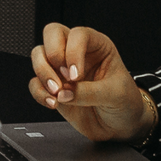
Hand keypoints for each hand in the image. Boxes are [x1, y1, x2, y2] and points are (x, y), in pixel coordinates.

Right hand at [29, 23, 156, 142]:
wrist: (121, 126)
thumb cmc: (125, 103)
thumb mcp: (115, 94)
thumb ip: (89, 92)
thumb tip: (64, 93)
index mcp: (97, 46)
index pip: (78, 35)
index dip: (73, 51)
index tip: (76, 76)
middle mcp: (76, 52)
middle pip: (52, 33)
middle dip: (52, 55)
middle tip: (64, 77)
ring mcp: (62, 69)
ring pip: (38, 55)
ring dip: (43, 74)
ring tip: (57, 93)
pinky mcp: (52, 87)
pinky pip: (35, 82)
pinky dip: (39, 93)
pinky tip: (54, 103)